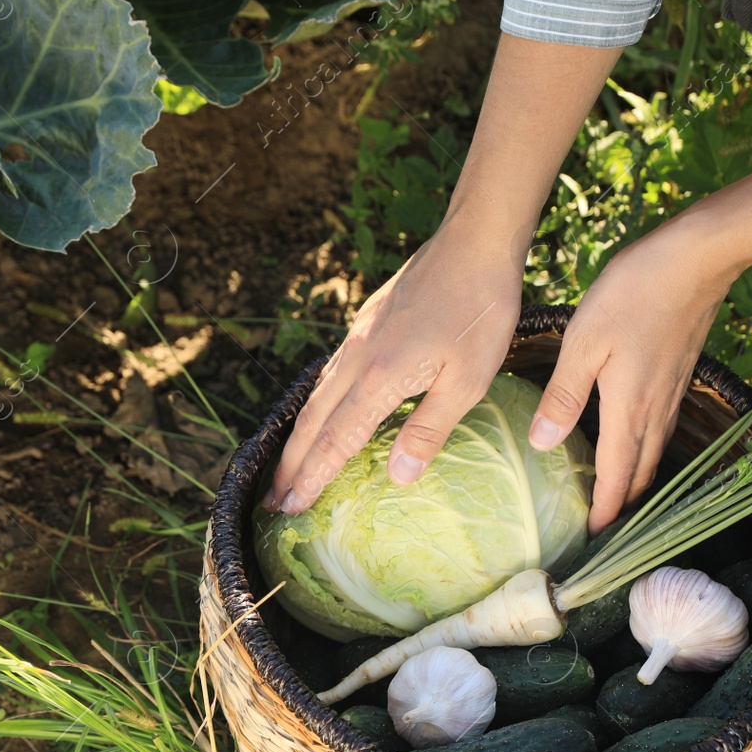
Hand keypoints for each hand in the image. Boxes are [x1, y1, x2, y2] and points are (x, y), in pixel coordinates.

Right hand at [265, 33, 622, 514]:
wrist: (474, 242)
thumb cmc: (480, 313)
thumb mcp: (468, 380)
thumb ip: (429, 430)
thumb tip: (397, 477)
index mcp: (379, 378)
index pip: (336, 441)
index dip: (312, 478)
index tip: (290, 509)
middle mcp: (357, 359)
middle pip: (313, 422)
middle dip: (291, 465)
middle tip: (271, 502)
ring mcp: (359, 337)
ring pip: (316, 396)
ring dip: (299, 436)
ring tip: (286, 467)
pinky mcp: (368, 322)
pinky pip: (330, 373)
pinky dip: (316, 403)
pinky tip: (321, 410)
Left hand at [528, 151, 751, 531]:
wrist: (697, 257)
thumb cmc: (634, 292)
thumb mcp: (585, 341)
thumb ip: (563, 395)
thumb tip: (544, 445)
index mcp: (629, 410)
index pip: (615, 479)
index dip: (604, 515)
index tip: (591, 544)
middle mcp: (655, 411)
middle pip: (638, 475)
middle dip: (620, 508)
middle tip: (600, 532)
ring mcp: (671, 393)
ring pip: (651, 453)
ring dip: (633, 481)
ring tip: (614, 500)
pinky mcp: (678, 374)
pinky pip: (659, 428)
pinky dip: (643, 450)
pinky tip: (629, 441)